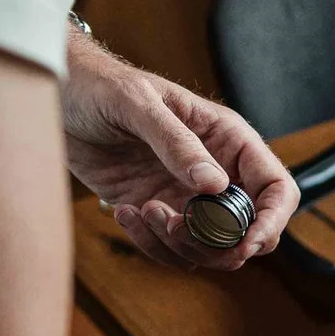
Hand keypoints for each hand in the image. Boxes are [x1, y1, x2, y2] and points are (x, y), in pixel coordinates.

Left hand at [62, 32, 296, 269]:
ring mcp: (187, 196)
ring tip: (142, 209)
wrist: (58, 97)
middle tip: (174, 224)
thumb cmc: (100, 86)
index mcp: (228, 140)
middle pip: (249, 230)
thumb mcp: (138, 105)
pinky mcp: (158, 212)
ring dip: (178, 244)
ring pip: (210, 248)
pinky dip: (149, 243)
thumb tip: (215, 184)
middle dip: (216, 242)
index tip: (246, 241)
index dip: (271, 220)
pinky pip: (171, 249)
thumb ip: (178, 143)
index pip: (276, 188)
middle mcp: (215, 172)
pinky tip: (123, 211)